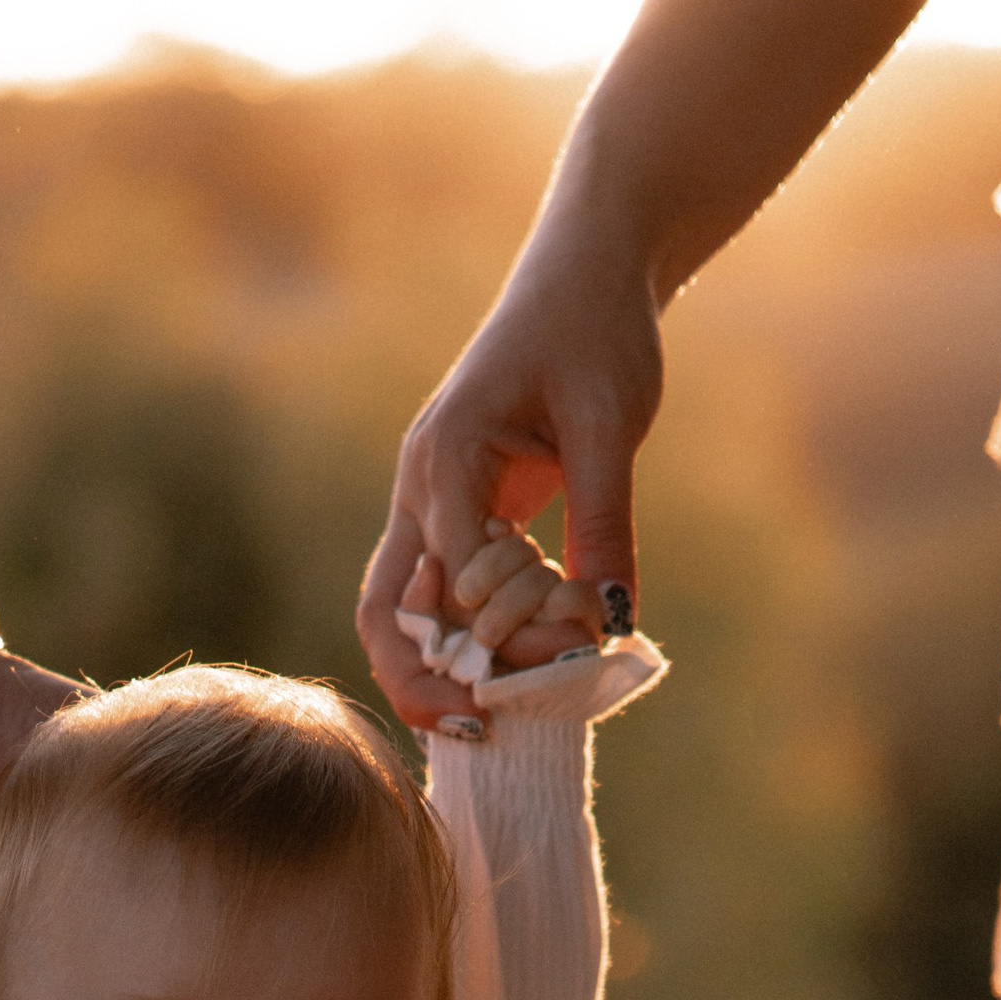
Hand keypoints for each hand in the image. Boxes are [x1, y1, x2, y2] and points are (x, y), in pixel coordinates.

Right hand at [360, 221, 662, 732]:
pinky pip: (449, 596)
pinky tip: (525, 667)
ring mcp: (434, 501)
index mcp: (446, 458)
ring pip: (410, 614)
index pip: (449, 582)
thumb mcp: (611, 425)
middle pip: (388, 614)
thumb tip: (611, 624)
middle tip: (481, 733)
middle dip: (427, 682)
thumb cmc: (598, 326)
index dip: (494, 642)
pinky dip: (479, 640)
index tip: (557, 668)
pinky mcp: (463, 513)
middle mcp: (423, 486)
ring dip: (450, 668)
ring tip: (503, 713)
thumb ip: (604, 525)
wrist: (593, 266)